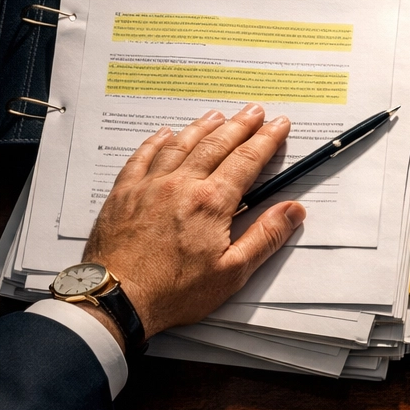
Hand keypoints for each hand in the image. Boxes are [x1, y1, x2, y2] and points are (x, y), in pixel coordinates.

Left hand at [79, 104, 306, 345]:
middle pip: (216, 144)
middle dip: (240, 125)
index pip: (247, 160)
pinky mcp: (124, 194)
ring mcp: (150, 186)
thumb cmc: (174, 291)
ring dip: (203, 126)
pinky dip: (157, 141)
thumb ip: (265, 237)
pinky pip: (142, 157)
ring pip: (181, 144)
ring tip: (218, 115)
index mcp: (212, 202)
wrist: (116, 299)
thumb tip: (293, 210)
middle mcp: (181, 184)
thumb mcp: (232, 272)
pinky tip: (165, 133)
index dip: (266, 139)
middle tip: (255, 111)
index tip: (279, 124)